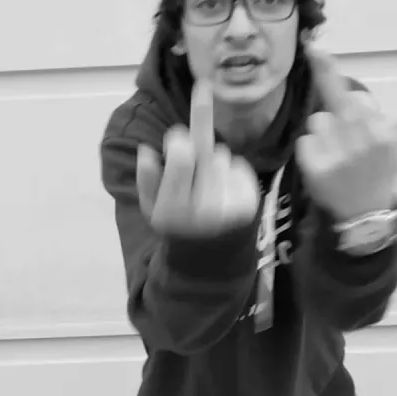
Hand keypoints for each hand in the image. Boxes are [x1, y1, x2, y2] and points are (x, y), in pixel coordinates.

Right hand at [136, 80, 260, 236]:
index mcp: (175, 211)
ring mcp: (232, 208)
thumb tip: (146, 151)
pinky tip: (224, 192)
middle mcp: (206, 211)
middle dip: (198, 155)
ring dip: (215, 164)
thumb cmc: (177, 223)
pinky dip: (231, 173)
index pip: (182, 158)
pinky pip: (239, 166)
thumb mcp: (153, 207)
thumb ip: (147, 179)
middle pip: (206, 155)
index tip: (177, 140)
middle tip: (193, 170)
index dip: (178, 140)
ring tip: (209, 186)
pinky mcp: (250, 203)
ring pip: (223, 158)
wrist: (211, 255)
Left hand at [295, 46, 396, 219]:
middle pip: (334, 105)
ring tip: (340, 153)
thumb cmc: (385, 171)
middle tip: (346, 132)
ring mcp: (334, 157)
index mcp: (379, 132)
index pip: (352, 95)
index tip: (313, 47)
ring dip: (325, 133)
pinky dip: (312, 151)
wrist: (366, 213)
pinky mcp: (313, 169)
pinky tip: (327, 164)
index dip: (328, 68)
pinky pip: (305, 142)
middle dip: (339, 112)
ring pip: (317, 122)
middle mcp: (358, 142)